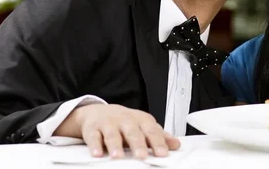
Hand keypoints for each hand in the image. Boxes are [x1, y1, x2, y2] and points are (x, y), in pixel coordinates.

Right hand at [57, 104, 180, 158]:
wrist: (99, 112)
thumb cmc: (125, 122)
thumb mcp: (143, 126)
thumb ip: (158, 136)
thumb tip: (176, 145)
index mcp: (141, 120)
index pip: (151, 130)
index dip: (158, 142)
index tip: (163, 153)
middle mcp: (125, 120)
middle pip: (133, 132)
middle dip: (137, 144)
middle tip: (142, 156)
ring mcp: (108, 123)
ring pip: (112, 134)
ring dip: (115, 145)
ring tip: (118, 157)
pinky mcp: (92, 128)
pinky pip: (94, 137)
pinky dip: (95, 145)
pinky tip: (98, 154)